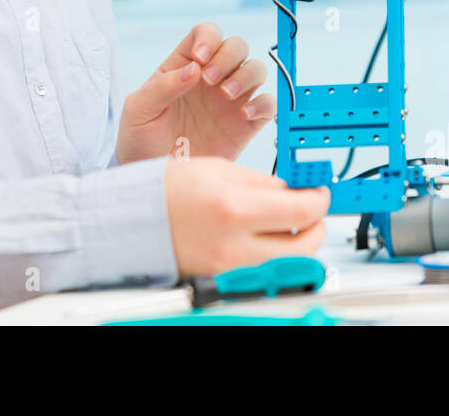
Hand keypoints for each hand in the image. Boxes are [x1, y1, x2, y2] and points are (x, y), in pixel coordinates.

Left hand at [117, 22, 273, 163]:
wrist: (155, 178)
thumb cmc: (141, 139)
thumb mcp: (139, 109)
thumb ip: (162, 86)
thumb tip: (193, 68)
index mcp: (185, 66)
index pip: (206, 33)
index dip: (208, 38)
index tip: (200, 58)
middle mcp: (212, 78)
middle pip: (237, 46)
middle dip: (228, 57)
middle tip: (210, 81)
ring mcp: (231, 101)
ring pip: (256, 70)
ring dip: (246, 76)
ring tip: (227, 95)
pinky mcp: (245, 125)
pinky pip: (268, 104)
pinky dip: (262, 104)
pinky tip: (243, 115)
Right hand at [164, 157, 328, 276]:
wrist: (129, 222)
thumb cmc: (164, 192)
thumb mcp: (217, 168)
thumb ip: (260, 181)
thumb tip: (291, 190)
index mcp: (235, 209)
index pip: (301, 211)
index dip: (319, 199)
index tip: (319, 191)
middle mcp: (236, 245)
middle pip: (305, 246)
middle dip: (316, 225)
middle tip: (311, 208)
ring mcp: (231, 267)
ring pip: (289, 262)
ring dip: (298, 241)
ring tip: (288, 221)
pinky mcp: (225, 278)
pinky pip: (265, 268)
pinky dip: (274, 253)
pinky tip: (265, 234)